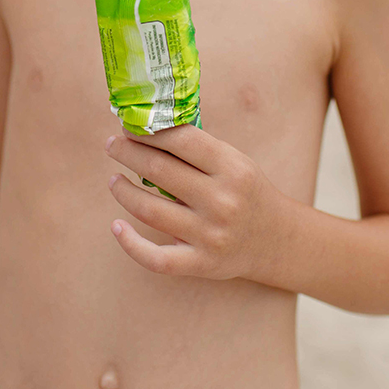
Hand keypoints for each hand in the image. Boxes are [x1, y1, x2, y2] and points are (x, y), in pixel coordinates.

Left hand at [105, 124, 285, 279]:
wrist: (276, 240)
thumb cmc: (246, 193)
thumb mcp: (235, 163)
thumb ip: (198, 149)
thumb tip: (148, 129)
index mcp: (232, 169)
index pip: (180, 140)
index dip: (148, 130)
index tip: (130, 125)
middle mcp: (222, 201)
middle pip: (159, 170)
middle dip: (127, 153)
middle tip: (113, 145)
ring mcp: (210, 235)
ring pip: (149, 210)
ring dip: (123, 191)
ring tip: (114, 179)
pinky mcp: (201, 263)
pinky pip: (155, 258)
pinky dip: (129, 242)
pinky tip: (116, 226)